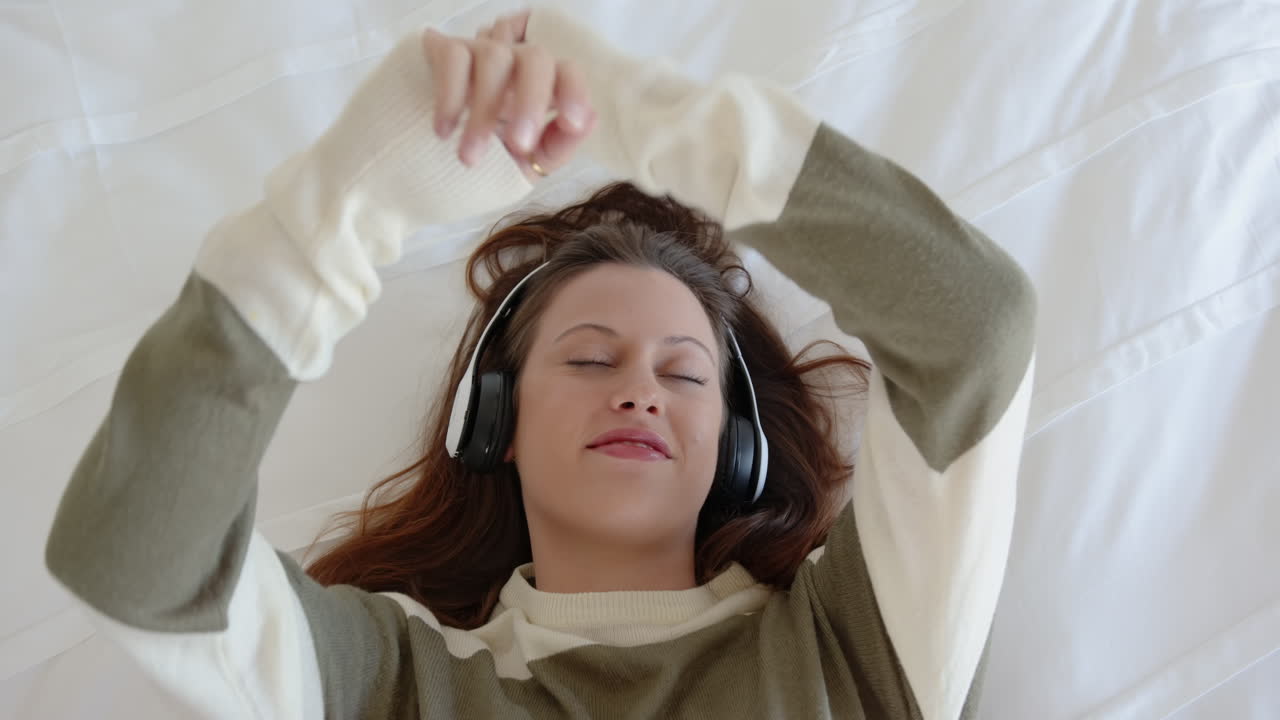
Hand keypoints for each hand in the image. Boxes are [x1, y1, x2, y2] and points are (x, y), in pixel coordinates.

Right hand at [423, 10, 596, 181]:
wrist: (439, 161)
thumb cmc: (490, 155)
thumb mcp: (528, 161)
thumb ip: (559, 145)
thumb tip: (590, 120)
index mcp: (543, 86)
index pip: (568, 72)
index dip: (574, 92)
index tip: (571, 124)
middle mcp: (516, 61)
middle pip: (535, 58)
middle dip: (531, 102)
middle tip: (518, 145)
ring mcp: (481, 52)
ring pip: (493, 58)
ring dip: (483, 113)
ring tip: (469, 156)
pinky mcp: (446, 51)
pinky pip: (454, 59)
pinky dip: (450, 97)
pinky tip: (444, 130)